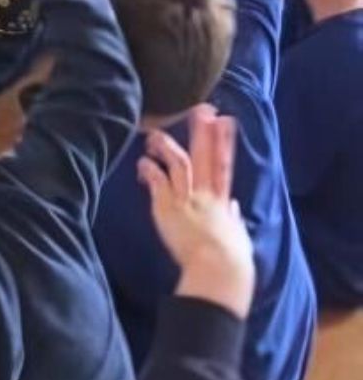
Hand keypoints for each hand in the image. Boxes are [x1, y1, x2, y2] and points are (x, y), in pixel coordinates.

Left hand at [137, 107, 254, 318]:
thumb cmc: (230, 261)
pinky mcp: (167, 207)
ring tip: (155, 135)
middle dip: (202, 132)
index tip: (225, 121)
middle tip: (201, 110)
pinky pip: (157, 181)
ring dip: (167, 145)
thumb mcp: (236, 235)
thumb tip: (233, 208)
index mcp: (222, 200)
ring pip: (178, 163)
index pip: (224, 165)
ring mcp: (186, 198)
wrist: (218, 269)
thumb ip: (233, 218)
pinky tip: (143, 162)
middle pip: (203, 156)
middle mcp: (205, 194)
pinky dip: (149, 170)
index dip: (224, 141)